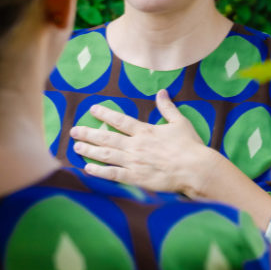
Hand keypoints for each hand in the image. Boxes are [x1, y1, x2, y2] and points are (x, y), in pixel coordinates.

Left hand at [70, 89, 216, 195]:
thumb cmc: (190, 146)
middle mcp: (135, 146)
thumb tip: (162, 92)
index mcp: (145, 131)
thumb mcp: (180, 122)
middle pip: (106, 138)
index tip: (92, 110)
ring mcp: (134, 162)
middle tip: (74, 131)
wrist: (196, 169)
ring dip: (89, 150)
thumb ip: (167, 107)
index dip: (104, 114)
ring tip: (76, 147)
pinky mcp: (136, 178)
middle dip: (88, 133)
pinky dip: (99, 171)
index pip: (120, 120)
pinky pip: (113, 174)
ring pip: (106, 155)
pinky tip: (88, 168)